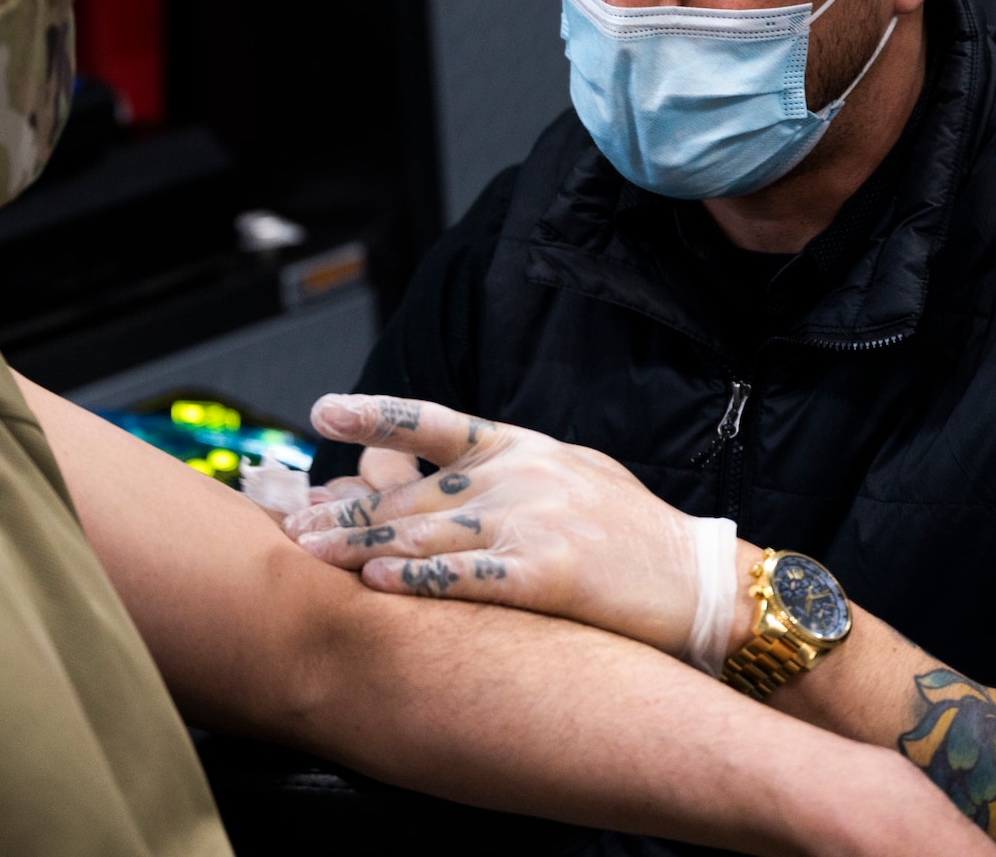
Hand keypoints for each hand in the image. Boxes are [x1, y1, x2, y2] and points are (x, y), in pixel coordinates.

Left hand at [286, 393, 750, 657]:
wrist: (701, 581)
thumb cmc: (632, 534)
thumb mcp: (570, 475)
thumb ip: (505, 470)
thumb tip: (436, 470)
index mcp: (522, 445)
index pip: (435, 421)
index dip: (375, 414)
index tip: (323, 412)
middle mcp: (520, 474)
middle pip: (414, 490)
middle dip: (348, 508)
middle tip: (294, 521)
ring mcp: (532, 520)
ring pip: (426, 531)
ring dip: (361, 545)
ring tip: (311, 552)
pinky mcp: (545, 574)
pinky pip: (467, 576)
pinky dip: (419, 580)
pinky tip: (378, 583)